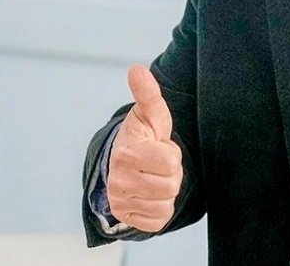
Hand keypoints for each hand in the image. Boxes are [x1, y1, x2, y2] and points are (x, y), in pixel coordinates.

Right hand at [107, 65, 182, 231]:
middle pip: (170, 185)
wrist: (122, 163)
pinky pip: (158, 221)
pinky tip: (150, 194)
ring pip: (165, 204)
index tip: (160, 148)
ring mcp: (120, 201)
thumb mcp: (149, 114)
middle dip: (171, 173)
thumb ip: (147, 94)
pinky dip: (160, 208)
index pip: (169, 163)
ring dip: (166, 191)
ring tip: (154, 176)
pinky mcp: (127, 218)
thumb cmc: (143, 136)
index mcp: (127, 153)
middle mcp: (118, 180)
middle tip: (158, 163)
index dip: (171, 154)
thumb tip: (136, 69)